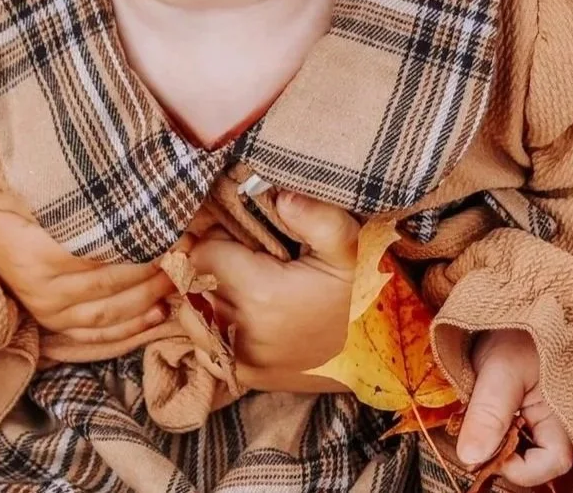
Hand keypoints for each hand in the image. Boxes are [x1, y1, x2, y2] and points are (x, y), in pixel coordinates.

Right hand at [0, 188, 177, 360]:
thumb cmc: (1, 191)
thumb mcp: (26, 178)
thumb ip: (70, 187)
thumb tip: (125, 179)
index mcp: (37, 254)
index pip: (105, 254)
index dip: (147, 243)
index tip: (180, 227)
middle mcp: (42, 290)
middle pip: (114, 286)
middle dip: (160, 268)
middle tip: (192, 247)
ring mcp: (46, 310)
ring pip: (110, 313)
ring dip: (152, 297)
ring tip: (183, 276)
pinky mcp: (51, 320)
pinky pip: (95, 335)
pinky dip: (130, 330)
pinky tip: (159, 315)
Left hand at [188, 191, 358, 391]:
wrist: (383, 354)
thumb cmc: (365, 293)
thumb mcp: (351, 245)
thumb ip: (317, 216)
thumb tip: (280, 195)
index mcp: (260, 294)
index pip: (201, 254)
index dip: (216, 235)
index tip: (241, 232)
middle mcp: (241, 332)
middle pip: (192, 284)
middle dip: (209, 262)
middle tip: (243, 251)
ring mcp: (240, 360)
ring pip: (189, 315)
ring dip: (204, 293)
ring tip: (239, 278)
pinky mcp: (244, 377)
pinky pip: (203, 345)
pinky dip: (209, 325)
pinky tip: (238, 310)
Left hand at [458, 330, 572, 486]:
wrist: (515, 304)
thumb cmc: (518, 331)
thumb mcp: (500, 368)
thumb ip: (488, 414)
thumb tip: (471, 459)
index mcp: (567, 414)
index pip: (553, 462)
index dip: (521, 467)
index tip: (487, 449)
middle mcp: (561, 423)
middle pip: (538, 464)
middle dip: (505, 457)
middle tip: (478, 434)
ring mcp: (545, 420)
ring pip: (523, 453)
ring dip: (498, 445)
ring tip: (480, 418)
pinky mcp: (529, 414)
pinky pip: (516, 438)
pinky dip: (496, 434)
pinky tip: (483, 416)